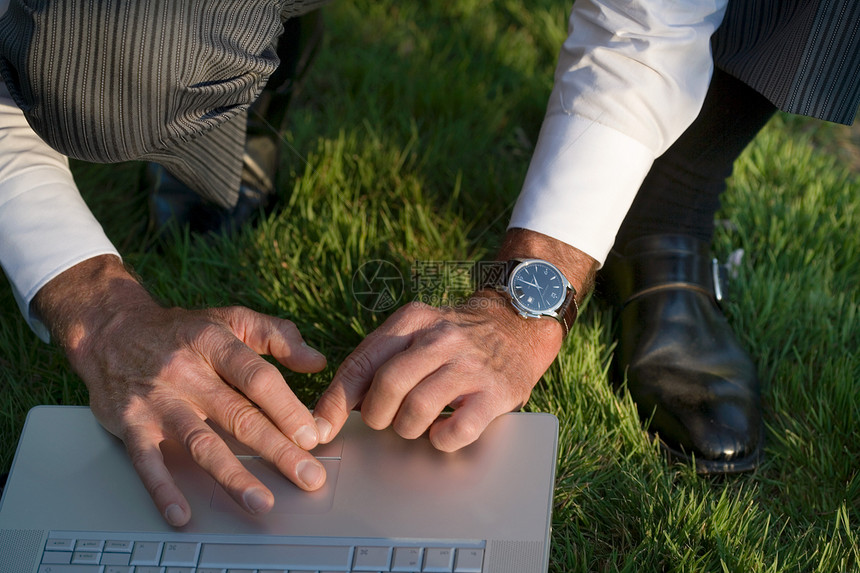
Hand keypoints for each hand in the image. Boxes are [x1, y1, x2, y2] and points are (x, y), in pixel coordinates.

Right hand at [33, 256, 327, 525]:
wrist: (111, 330)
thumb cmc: (182, 330)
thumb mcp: (230, 319)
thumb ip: (277, 336)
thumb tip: (317, 361)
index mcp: (214, 343)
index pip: (257, 378)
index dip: (287, 408)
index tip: (312, 435)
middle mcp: (186, 372)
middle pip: (238, 415)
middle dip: (277, 450)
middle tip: (307, 476)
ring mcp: (158, 400)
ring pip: (200, 443)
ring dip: (233, 476)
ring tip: (261, 501)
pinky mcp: (131, 424)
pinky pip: (148, 461)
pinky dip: (163, 490)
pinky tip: (183, 513)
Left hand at [313, 228, 597, 451]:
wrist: (516, 323)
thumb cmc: (454, 338)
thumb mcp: (415, 330)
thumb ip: (378, 359)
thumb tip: (335, 406)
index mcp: (411, 320)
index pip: (362, 362)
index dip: (336, 401)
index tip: (322, 428)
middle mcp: (440, 338)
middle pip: (387, 385)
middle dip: (375, 415)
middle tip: (382, 423)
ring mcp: (469, 365)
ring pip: (417, 410)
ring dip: (407, 429)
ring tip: (415, 426)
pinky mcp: (496, 392)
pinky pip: (457, 429)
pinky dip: (441, 439)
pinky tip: (441, 432)